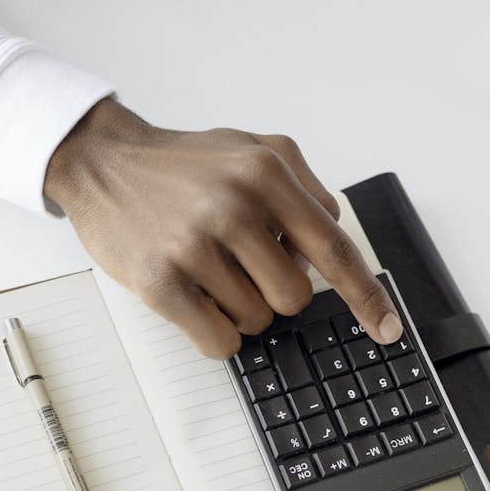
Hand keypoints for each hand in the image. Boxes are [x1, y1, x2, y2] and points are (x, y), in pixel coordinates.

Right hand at [44, 98, 402, 359]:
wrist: (103, 164)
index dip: (365, 296)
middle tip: (242, 267)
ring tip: (207, 272)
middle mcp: (234, 206)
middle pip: (295, 298)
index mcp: (266, 173)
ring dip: (238, 309)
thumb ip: (302, 189)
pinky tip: (196, 301)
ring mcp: (196, 246)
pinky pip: (220, 341)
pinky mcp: (161, 283)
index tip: (387, 328)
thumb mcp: (251, 149)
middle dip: (275, 293)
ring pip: (256, 321)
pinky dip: (216, 333)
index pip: (335, 248)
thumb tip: (330, 244)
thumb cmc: (180, 166)